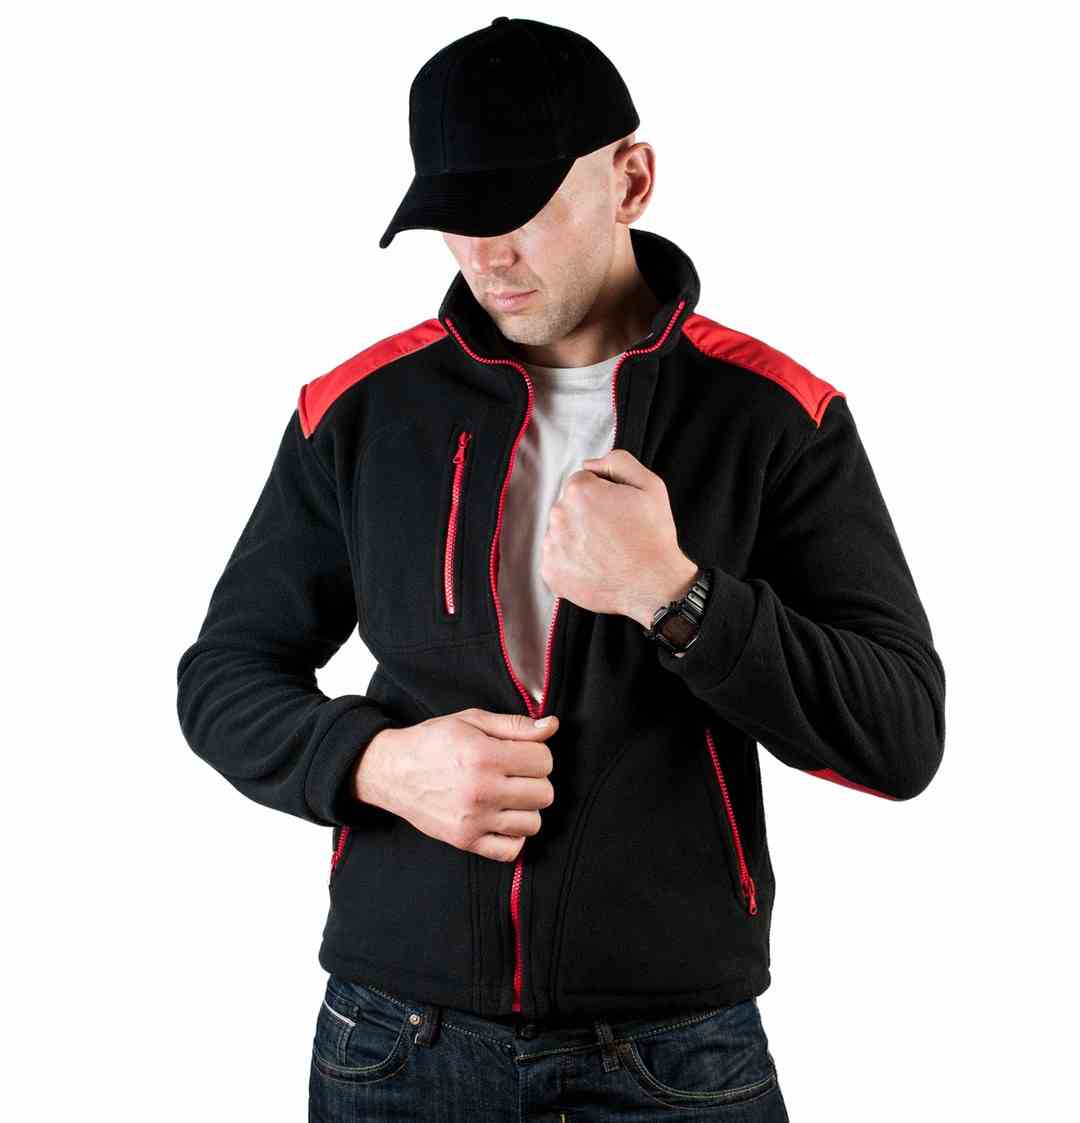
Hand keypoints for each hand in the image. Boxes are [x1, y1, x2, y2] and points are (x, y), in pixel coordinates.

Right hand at [352, 709, 558, 862]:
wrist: (392, 770)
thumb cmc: (433, 741)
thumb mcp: (472, 720)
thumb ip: (515, 725)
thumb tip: (552, 726)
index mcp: (484, 756)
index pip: (544, 760)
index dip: (537, 753)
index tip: (522, 752)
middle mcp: (481, 790)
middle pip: (544, 793)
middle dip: (535, 780)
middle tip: (516, 774)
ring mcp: (474, 820)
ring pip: (533, 823)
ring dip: (526, 808)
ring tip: (508, 796)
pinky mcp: (465, 841)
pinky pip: (511, 850)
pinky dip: (513, 836)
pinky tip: (501, 818)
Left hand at [541, 448, 699, 625]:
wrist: (653, 584)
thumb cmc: (653, 536)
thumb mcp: (650, 486)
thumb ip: (618, 462)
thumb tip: (590, 464)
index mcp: (579, 491)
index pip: (581, 482)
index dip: (602, 494)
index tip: (617, 511)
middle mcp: (559, 515)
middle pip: (568, 507)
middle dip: (587, 515)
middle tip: (613, 533)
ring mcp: (552, 545)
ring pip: (561, 532)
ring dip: (578, 538)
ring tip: (605, 551)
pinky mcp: (551, 571)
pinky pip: (557, 559)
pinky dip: (572, 562)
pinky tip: (594, 566)